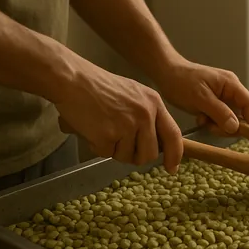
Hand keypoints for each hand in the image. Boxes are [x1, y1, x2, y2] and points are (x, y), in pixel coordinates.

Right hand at [55, 64, 182, 172]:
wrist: (73, 80)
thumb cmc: (99, 86)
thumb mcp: (134, 94)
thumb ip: (147, 115)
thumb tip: (155, 143)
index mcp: (154, 103)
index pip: (173, 134)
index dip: (175, 154)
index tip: (172, 168)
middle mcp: (145, 115)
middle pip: (150, 153)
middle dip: (135, 155)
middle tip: (119, 144)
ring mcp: (128, 126)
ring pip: (127, 156)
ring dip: (114, 150)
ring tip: (102, 129)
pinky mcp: (109, 136)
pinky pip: (107, 154)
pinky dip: (97, 146)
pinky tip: (91, 129)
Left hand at [155, 60, 248, 134]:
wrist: (165, 73)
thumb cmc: (181, 81)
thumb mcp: (200, 98)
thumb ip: (219, 112)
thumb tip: (236, 127)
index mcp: (231, 84)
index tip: (248, 136)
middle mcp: (230, 90)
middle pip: (242, 113)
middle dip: (229, 125)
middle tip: (212, 128)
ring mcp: (223, 96)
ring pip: (230, 117)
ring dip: (218, 124)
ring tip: (203, 120)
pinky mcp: (214, 102)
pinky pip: (220, 117)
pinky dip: (212, 122)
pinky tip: (200, 117)